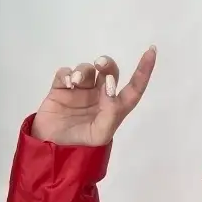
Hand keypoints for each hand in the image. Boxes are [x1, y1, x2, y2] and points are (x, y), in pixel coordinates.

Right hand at [30, 47, 156, 145]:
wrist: (51, 149)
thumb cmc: (79, 145)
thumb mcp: (101, 134)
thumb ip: (110, 113)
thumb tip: (110, 89)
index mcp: (114, 108)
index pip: (133, 88)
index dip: (144, 71)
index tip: (151, 51)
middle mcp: (99, 97)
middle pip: (108, 72)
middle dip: (107, 64)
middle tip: (100, 64)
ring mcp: (80, 91)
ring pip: (87, 69)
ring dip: (83, 70)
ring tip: (76, 82)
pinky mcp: (61, 89)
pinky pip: (65, 72)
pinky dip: (67, 74)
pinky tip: (67, 83)